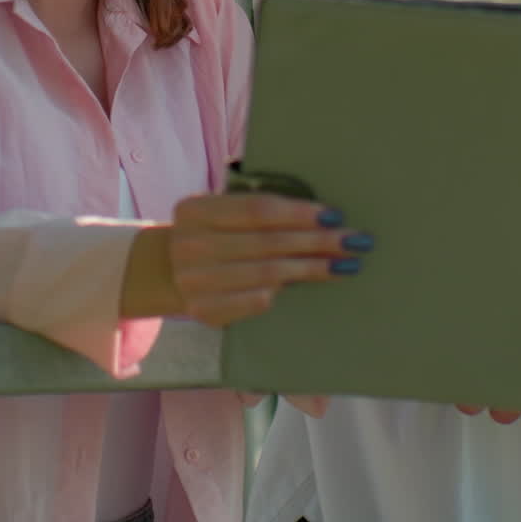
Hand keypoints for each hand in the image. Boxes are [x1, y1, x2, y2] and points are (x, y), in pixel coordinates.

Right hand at [121, 193, 371, 325]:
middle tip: (355, 241)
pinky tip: (309, 284)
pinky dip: (284, 291)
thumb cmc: (211, 233)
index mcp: (196, 210)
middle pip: (268, 243)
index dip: (299, 212)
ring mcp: (194, 282)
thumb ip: (258, 210)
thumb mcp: (220, 211)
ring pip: (268, 274)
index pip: (257, 210)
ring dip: (313, 269)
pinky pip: (256, 301)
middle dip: (317, 241)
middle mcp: (191, 245)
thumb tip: (322, 215)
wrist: (165, 271)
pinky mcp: (205, 312)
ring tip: (345, 265)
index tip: (335, 214)